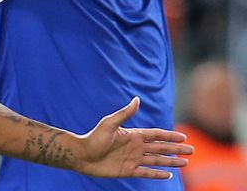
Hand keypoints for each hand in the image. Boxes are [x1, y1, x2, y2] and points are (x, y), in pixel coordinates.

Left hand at [76, 97, 192, 178]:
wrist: (81, 155)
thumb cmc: (93, 138)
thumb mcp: (109, 123)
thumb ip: (124, 114)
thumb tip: (137, 99)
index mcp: (133, 135)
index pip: (156, 135)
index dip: (170, 136)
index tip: (184, 137)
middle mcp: (135, 147)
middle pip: (161, 148)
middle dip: (176, 149)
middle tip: (192, 150)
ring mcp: (133, 159)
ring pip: (157, 161)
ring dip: (171, 161)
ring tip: (185, 163)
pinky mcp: (128, 171)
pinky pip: (146, 173)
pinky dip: (157, 174)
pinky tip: (169, 174)